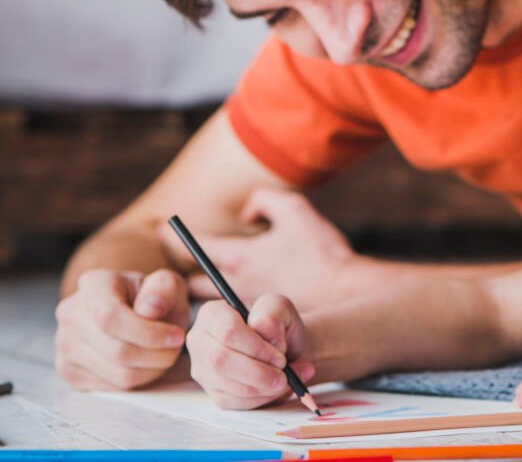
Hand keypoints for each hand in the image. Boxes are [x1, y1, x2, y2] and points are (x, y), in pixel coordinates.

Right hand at [55, 269, 188, 389]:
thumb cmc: (152, 297)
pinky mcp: (68, 370)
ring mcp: (65, 344)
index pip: (111, 317)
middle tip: (175, 348)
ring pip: (116, 373)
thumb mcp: (167, 284)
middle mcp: (71, 313)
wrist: (135, 310)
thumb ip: (164, 289)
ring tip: (164, 355)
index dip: (148, 333)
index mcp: (93, 285)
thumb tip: (150, 308)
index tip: (176, 336)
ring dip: (151, 370)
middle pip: (117, 350)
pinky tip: (146, 364)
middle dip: (157, 355)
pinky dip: (137, 380)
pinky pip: (109, 386)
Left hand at [160, 188, 354, 309]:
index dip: (176, 236)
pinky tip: (235, 315)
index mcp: (240, 257)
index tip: (163, 228)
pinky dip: (228, 318)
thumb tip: (246, 211)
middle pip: (192, 284)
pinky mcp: (259, 331)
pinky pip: (232, 325)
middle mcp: (236, 286)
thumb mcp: (296, 211)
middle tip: (179, 267)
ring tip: (203, 292)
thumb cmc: (323, 255)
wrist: (348, 298)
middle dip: (184, 275)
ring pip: (210, 308)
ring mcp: (247, 311)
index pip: (195, 246)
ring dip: (206, 300)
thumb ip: (264, 201)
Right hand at [187, 293, 314, 409]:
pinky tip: (278, 389)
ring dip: (263, 388)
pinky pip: (233, 402)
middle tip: (285, 375)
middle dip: (258, 372)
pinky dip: (261, 399)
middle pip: (221, 361)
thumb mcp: (280, 307)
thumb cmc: (278, 325)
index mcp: (212, 313)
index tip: (281, 356)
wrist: (285, 348)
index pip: (228, 331)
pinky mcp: (213, 392)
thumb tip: (263, 327)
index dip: (257, 347)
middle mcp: (200, 341)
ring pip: (227, 385)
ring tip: (289, 380)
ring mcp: (203, 369)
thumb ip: (272, 311)